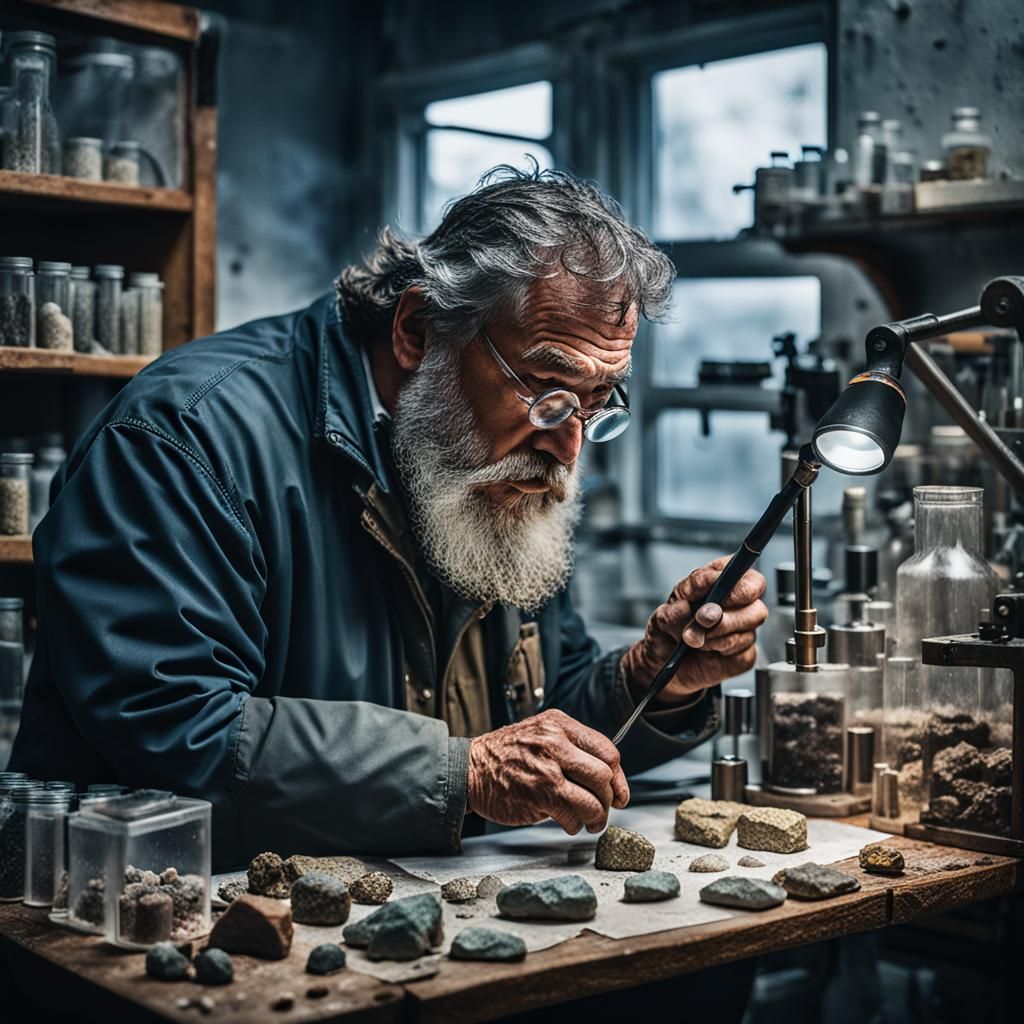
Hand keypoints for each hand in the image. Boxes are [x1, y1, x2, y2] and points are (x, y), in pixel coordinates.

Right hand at [466, 709, 629, 834]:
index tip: (618, 791)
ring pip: (593, 801)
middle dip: (609, 798)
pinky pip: (573, 817)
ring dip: (597, 817)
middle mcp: (555, 745)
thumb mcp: (541, 732)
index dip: (618, 776)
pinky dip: (575, 825)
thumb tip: (607, 774)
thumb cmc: (506, 753)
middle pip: (604, 777)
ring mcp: (547, 772)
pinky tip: (567, 822)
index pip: (607, 751)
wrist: (470, 768)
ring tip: (590, 820)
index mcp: (559, 725)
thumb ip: (572, 746)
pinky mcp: (538, 797)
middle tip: (604, 807)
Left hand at [622, 556, 766, 706]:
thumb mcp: (663, 615)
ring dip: (715, 635)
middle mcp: (738, 603)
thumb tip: (686, 608)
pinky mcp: (745, 654)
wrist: (664, 662)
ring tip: (693, 638)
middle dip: (724, 615)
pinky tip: (706, 650)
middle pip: (755, 602)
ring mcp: (745, 629)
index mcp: (720, 581)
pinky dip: (719, 651)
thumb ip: (675, 611)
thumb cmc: (668, 630)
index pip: (743, 571)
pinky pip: (742, 653)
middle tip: (700, 620)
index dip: (734, 582)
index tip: (714, 595)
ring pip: (748, 630)